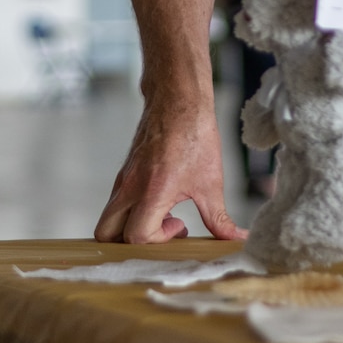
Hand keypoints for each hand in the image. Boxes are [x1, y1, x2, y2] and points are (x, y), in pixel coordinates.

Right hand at [94, 94, 243, 243]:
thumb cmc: (194, 136)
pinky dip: (132, 210)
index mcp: (151, 191)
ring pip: (109, 217)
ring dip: (131, 225)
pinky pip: (117, 201)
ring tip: (163, 214)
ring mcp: (123, 179)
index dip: (159, 240)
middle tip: (160, 229)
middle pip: (105, 233)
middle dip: (130, 243)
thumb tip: (237, 240)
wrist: (178, 100)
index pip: (136, 236)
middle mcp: (129, 187)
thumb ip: (219, 218)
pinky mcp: (125, 172)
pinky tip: (160, 200)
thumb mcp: (211, 182)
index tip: (180, 224)